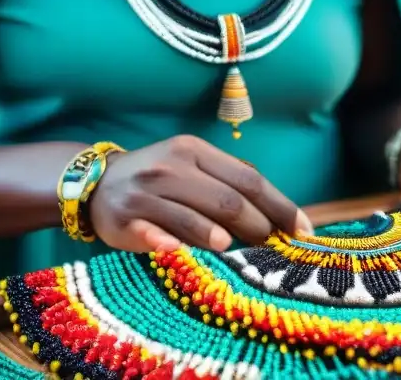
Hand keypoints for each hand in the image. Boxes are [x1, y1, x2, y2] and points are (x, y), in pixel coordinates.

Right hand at [88, 135, 314, 253]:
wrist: (98, 182)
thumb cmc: (161, 180)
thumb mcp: (193, 167)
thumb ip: (229, 184)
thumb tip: (280, 215)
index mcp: (195, 151)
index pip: (248, 179)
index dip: (280, 206)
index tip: (303, 231)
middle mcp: (172, 168)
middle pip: (227, 200)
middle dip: (257, 226)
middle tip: (273, 248)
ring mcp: (145, 194)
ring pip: (192, 217)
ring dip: (217, 235)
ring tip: (235, 249)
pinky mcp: (122, 219)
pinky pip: (150, 233)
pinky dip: (166, 242)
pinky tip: (179, 250)